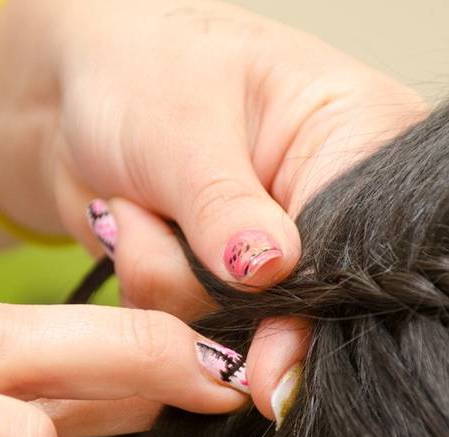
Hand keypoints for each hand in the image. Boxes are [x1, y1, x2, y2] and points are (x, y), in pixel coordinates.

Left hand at [0, 0, 425, 420]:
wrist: (83, 90)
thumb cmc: (144, 68)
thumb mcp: (182, 127)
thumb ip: (224, 208)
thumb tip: (268, 273)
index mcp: (365, 138)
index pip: (363, 249)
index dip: (308, 305)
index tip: (259, 354)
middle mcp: (337, 210)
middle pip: (304, 305)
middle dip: (209, 284)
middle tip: (147, 218)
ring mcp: (285, 260)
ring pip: (240, 330)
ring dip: (167, 283)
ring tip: (135, 208)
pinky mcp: (238, 294)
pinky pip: (201, 338)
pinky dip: (155, 298)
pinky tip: (138, 235)